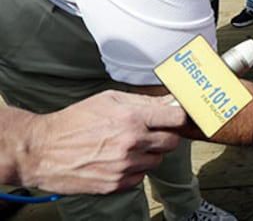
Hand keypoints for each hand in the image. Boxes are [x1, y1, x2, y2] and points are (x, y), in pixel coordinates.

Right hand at [19, 90, 184, 194]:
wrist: (41, 150)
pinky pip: (140, 177)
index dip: (180, 118)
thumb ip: (143, 101)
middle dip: (165, 136)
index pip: (177, 119)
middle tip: (151, 133)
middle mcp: (131, 143)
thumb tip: (171, 101)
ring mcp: (124, 166)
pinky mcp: (115, 184)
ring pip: (157, 161)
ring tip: (127, 146)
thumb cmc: (75, 120)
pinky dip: (134, 170)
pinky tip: (117, 160)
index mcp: (132, 118)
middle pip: (172, 142)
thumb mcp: (109, 99)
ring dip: (149, 154)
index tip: (177, 118)